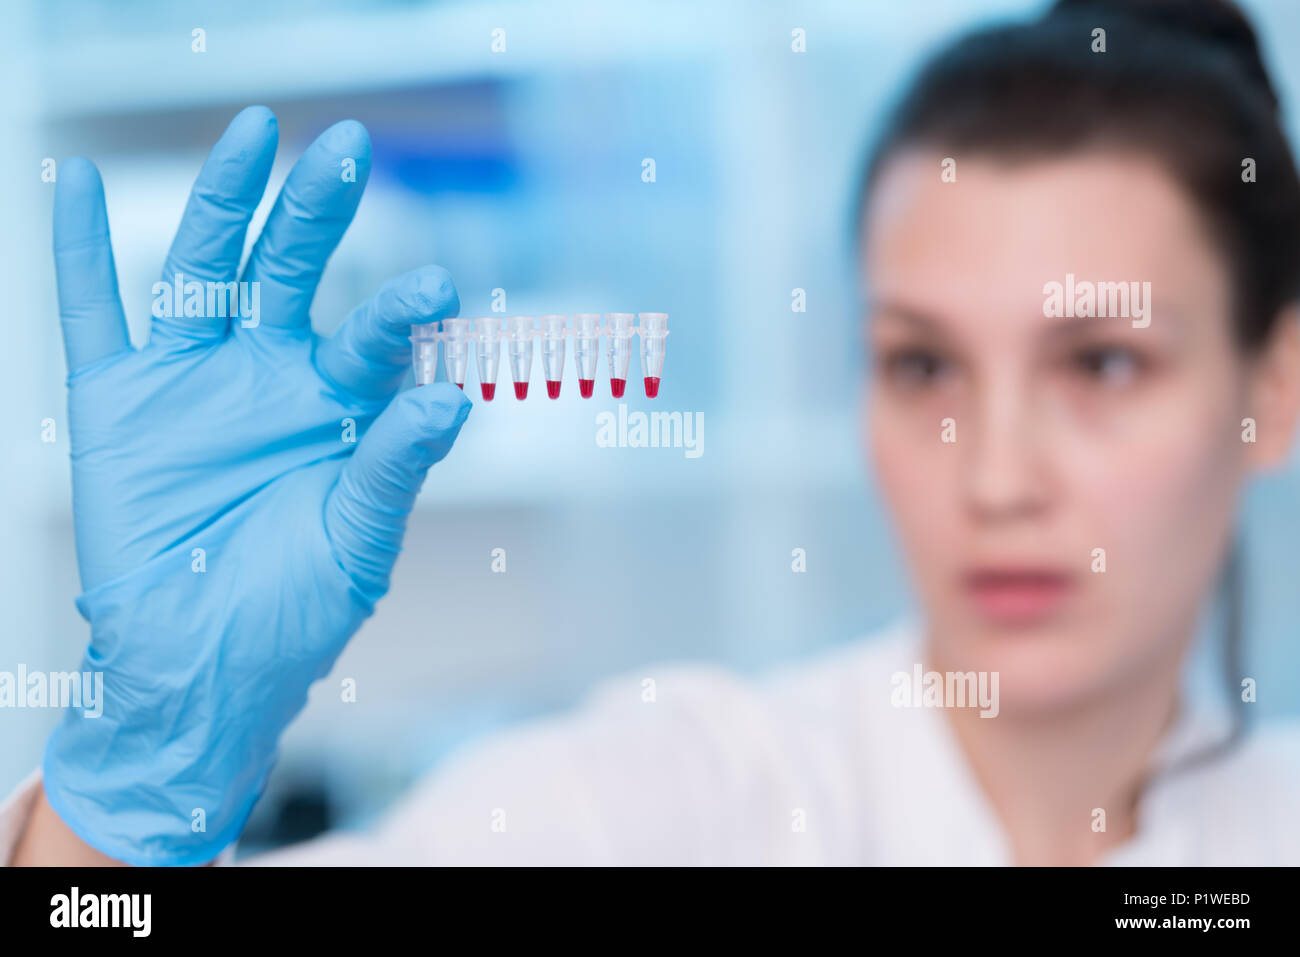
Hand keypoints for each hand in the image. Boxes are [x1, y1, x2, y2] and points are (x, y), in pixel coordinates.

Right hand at [42, 106, 470, 865]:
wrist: (200, 671)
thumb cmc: (294, 615)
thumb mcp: (358, 545)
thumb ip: (394, 469)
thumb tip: (453, 400)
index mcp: (341, 407)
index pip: (374, 336)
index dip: (400, 307)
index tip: (435, 286)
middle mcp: (272, 375)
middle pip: (294, 271)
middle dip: (318, 211)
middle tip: (349, 148)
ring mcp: (196, 379)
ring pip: (206, 268)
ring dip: (223, 200)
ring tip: (250, 132)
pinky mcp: (120, 401)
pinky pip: (96, 312)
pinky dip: (81, 248)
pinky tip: (75, 176)